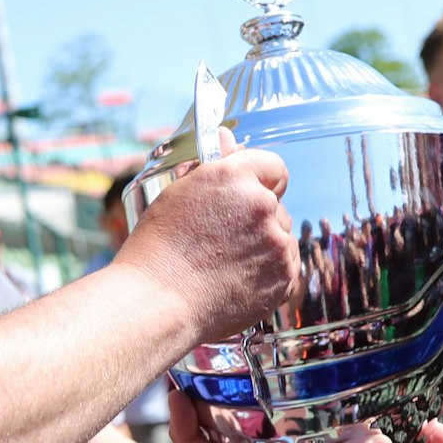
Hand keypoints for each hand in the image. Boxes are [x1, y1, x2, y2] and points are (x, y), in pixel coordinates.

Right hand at [119, 128, 296, 344]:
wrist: (157, 305)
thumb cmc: (157, 252)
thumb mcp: (178, 195)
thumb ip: (211, 166)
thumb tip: (227, 137)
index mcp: (234, 177)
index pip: (272, 165)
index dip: (260, 180)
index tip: (248, 195)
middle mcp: (262, 205)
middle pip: (274, 206)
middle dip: (255, 219)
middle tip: (219, 240)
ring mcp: (276, 243)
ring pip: (280, 237)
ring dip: (262, 246)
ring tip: (223, 265)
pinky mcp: (283, 277)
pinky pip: (285, 267)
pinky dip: (268, 273)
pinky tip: (235, 280)